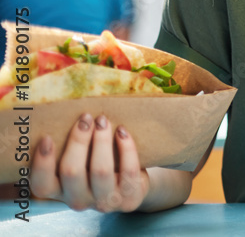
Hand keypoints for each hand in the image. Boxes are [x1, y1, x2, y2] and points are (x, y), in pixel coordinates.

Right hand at [31, 113, 148, 211]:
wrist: (131, 188)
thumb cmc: (97, 167)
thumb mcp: (80, 164)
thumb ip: (71, 149)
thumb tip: (70, 114)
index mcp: (59, 192)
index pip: (42, 185)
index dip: (42, 163)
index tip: (47, 137)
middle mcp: (78, 201)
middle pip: (72, 172)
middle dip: (78, 141)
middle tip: (85, 118)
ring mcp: (104, 202)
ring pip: (100, 170)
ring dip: (101, 141)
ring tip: (102, 120)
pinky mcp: (128, 197)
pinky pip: (128, 170)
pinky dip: (126, 147)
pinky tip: (122, 131)